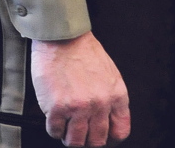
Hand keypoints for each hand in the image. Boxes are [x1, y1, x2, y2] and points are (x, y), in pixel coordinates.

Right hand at [31, 31, 129, 145]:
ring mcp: (78, 108)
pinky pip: (55, 132)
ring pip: (75, 142)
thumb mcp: (109, 73)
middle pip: (97, 141)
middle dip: (87, 137)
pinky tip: (55, 113)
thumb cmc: (83, 51)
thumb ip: (111, 97)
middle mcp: (100, 103)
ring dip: (69, 135)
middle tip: (79, 127)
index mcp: (116, 94)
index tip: (99, 132)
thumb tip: (109, 120)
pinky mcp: (57, 109)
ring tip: (66, 121)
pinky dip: (54, 126)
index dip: (108, 134)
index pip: (120, 131)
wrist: (63, 37)